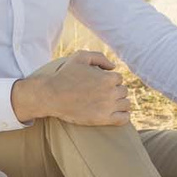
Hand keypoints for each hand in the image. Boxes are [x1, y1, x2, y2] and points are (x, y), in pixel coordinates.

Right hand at [12, 51, 129, 124]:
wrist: (51, 96)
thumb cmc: (64, 75)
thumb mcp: (80, 57)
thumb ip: (100, 57)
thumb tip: (113, 67)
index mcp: (108, 78)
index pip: (119, 78)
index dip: (110, 80)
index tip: (100, 83)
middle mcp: (110, 92)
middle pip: (123, 91)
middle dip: (114, 90)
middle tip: (102, 93)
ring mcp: (107, 107)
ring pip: (126, 104)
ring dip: (119, 102)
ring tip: (108, 103)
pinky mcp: (103, 119)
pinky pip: (124, 119)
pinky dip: (124, 116)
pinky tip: (116, 113)